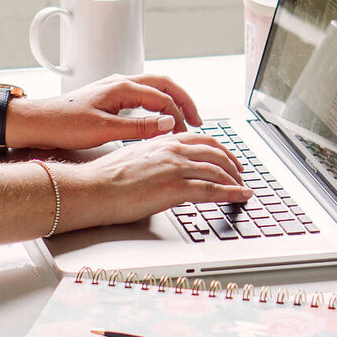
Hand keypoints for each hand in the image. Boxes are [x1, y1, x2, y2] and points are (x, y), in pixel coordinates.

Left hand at [9, 74, 202, 149]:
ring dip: (172, 101)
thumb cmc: (65, 124)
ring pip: (153, 88)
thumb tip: (169, 122)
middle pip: (164, 84)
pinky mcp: (109, 97)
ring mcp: (114, 88)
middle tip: (198, 120)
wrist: (38, 122)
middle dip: (184, 101)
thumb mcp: (104, 130)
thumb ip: (139, 126)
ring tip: (184, 119)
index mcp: (122, 87)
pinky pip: (142, 95)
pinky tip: (159, 119)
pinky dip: (157, 105)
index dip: (179, 115)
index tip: (187, 133)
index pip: (163, 98)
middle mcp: (120, 82)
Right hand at [53, 130, 251, 230]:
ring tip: (243, 187)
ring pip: (219, 170)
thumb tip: (166, 169)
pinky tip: (242, 196)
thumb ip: (157, 159)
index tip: (228, 158)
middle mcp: (173, 150)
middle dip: (233, 164)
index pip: (202, 139)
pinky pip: (214, 190)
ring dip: (236, 179)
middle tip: (240, 174)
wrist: (93, 188)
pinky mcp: (176, 188)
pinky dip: (233, 193)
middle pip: (216, 152)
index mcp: (163, 141)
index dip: (221, 149)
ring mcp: (176, 168)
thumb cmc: (106, 177)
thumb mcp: (136, 158)